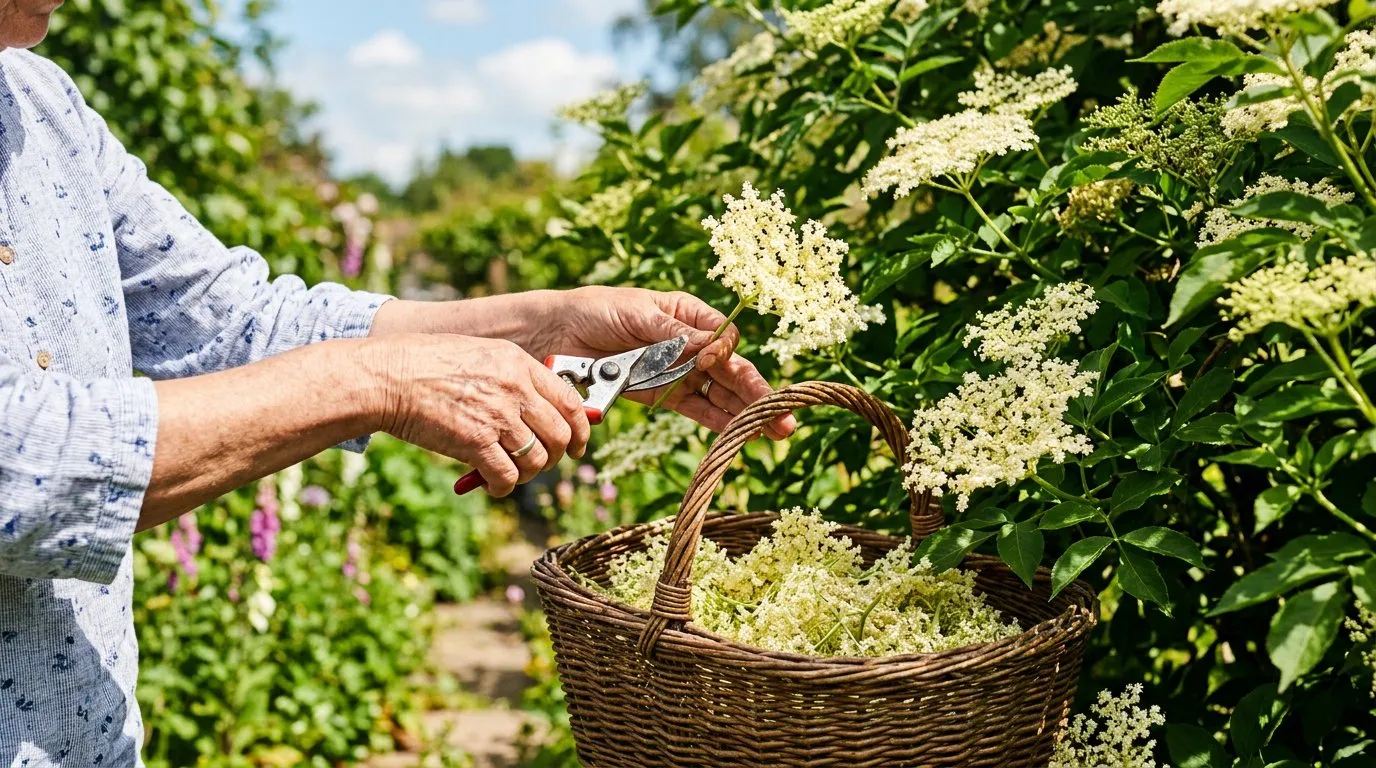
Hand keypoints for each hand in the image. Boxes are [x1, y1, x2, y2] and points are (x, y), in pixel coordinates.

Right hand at [371, 334, 590, 496]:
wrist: (388, 377)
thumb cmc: (425, 364)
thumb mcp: (480, 355)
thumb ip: (511, 376)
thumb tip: (535, 405)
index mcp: (518, 365)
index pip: (569, 401)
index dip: (580, 428)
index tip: (578, 444)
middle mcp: (515, 390)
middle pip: (560, 435)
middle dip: (556, 456)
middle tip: (541, 464)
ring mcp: (497, 417)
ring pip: (538, 460)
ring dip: (529, 474)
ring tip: (511, 474)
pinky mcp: (475, 443)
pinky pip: (508, 476)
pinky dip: (504, 486)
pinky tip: (493, 485)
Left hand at [542, 286, 794, 438]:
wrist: (556, 335)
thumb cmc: (596, 311)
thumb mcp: (636, 314)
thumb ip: (674, 333)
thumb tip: (713, 346)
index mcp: (689, 314)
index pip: (725, 337)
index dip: (725, 352)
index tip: (714, 360)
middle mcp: (691, 344)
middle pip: (731, 370)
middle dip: (757, 393)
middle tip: (783, 415)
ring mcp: (678, 372)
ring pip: (720, 394)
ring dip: (746, 413)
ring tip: (774, 431)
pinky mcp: (662, 395)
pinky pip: (696, 409)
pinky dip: (718, 422)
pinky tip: (741, 435)